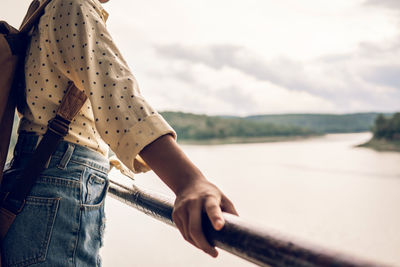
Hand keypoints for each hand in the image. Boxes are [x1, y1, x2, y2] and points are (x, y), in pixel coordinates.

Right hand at [139, 135, 237, 256]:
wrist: (187, 182)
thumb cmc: (210, 193)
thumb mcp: (223, 197)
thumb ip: (230, 212)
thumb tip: (240, 230)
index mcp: (209, 197)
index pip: (212, 208)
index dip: (216, 217)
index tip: (219, 226)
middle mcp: (193, 202)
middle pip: (196, 228)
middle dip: (204, 244)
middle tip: (214, 254)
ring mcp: (182, 209)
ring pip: (188, 234)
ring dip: (199, 245)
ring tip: (209, 249)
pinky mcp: (175, 214)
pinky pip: (184, 233)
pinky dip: (192, 241)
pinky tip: (199, 242)